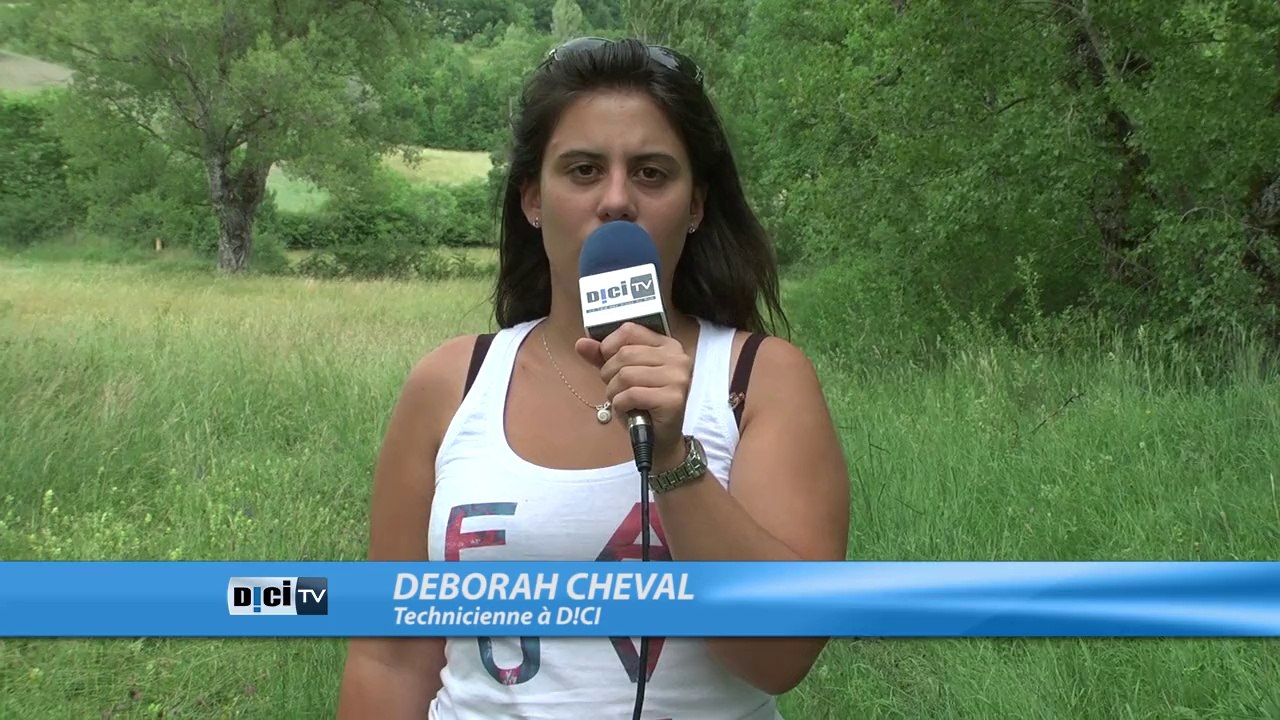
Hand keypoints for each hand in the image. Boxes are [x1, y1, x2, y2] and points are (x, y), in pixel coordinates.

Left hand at [575, 322, 691, 468]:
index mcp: (667, 345)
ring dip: (614, 392)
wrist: (661, 439)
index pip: (629, 330)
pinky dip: (621, 405)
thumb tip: (581, 343)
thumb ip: (603, 358)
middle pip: (625, 354)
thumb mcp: (622, 377)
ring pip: (626, 375)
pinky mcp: (673, 399)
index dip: (609, 347)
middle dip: (609, 375)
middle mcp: (677, 358)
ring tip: (621, 401)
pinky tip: (628, 410)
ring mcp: (678, 378)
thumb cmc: (643, 405)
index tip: (609, 365)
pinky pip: (631, 394)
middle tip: (615, 390)